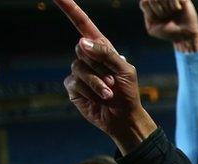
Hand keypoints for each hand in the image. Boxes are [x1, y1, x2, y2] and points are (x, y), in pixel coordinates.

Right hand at [55, 0, 157, 153]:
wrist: (123, 118)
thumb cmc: (129, 93)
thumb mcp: (124, 70)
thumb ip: (106, 53)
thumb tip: (80, 42)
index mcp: (101, 48)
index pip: (82, 24)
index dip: (69, 9)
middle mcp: (87, 57)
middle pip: (82, 49)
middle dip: (99, 66)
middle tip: (112, 80)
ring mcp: (78, 71)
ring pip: (79, 68)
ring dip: (97, 83)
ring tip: (109, 93)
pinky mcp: (73, 87)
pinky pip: (75, 83)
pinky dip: (90, 92)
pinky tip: (99, 99)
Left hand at [140, 0, 197, 51]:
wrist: (185, 36)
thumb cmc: (169, 33)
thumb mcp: (152, 29)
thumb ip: (147, 15)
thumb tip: (147, 0)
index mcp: (151, 8)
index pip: (144, 3)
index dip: (151, 12)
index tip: (157, 20)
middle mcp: (160, 1)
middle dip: (159, 11)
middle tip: (166, 17)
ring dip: (167, 9)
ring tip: (172, 13)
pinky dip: (174, 5)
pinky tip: (179, 9)